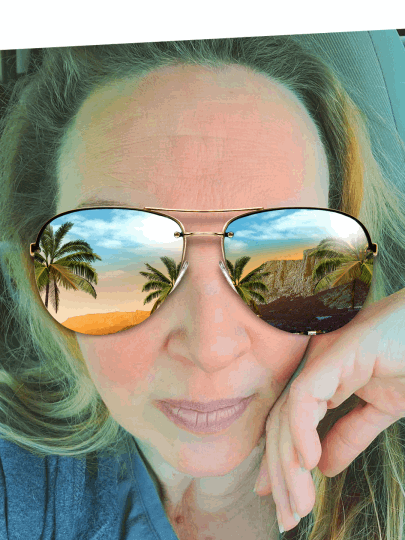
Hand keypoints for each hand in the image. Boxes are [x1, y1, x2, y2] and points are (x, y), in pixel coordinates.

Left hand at [254, 287, 404, 532]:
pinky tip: (309, 461)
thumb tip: (324, 468)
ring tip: (297, 502)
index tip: (281, 499)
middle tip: (286, 515)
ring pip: (287, 414)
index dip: (281, 462)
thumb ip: (349, 434)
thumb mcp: (379, 409)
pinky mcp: (336, 354)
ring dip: (289, 463)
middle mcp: (313, 367)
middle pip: (282, 423)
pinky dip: (301, 430)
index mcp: (321, 378)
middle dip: (281, 472)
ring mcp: (321, 359)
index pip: (288, 423)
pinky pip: (305, 395)